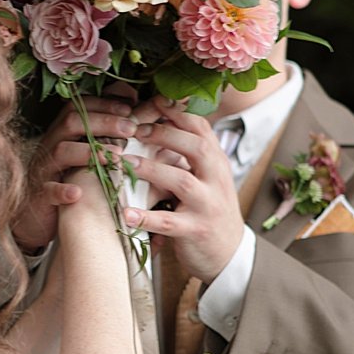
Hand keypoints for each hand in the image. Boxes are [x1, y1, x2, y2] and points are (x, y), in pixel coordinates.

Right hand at [11, 92, 138, 252]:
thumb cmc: (67, 182)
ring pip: (61, 152)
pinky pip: (48, 190)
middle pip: (71, 123)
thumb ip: (100, 136)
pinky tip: (77, 193)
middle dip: (104, 122)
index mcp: (61, 134)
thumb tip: (131, 114)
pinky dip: (62, 191)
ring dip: (90, 152)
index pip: (78, 107)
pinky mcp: (40, 196)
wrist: (36, 216)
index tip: (129, 108)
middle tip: (131, 128)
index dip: (103, 104)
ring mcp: (44, 170)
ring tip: (118, 157)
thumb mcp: (82, 155)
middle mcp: (50, 147)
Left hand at [121, 97, 244, 280]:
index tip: (154, 100)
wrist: (229, 254)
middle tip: (133, 129)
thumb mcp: (208, 177)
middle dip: (163, 134)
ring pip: (181, 181)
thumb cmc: (209, 209)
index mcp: (217, 163)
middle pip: (195, 147)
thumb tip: (161, 118)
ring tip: (124, 162)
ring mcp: (207, 206)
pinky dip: (146, 217)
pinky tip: (125, 213)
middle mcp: (216, 180)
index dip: (178, 112)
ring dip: (150, 169)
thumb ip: (190, 154)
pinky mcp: (195, 231)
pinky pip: (169, 223)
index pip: (202, 128)